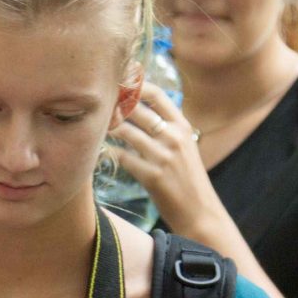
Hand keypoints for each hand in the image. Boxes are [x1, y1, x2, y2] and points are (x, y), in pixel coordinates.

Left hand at [107, 87, 214, 224]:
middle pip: (136, 109)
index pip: (156, 95)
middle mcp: (174, 137)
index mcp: (183, 126)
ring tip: (98, 129)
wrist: (200, 212)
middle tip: (100, 108)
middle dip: (114, 106)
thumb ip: (166, 127)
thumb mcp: (185, 146)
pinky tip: (103, 152)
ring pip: (125, 131)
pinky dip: (110, 153)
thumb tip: (137, 107)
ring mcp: (163, 156)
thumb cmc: (187, 179)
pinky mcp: (152, 176)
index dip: (134, 86)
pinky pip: (122, 157)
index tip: (118, 86)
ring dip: (108, 128)